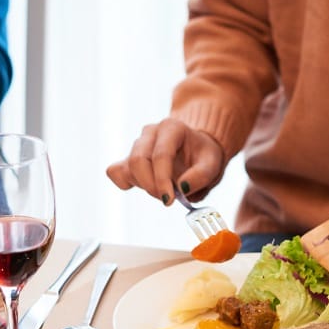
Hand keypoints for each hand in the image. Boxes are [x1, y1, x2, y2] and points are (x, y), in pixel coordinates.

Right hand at [106, 118, 225, 203]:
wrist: (196, 150)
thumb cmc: (203, 156)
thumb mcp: (213, 164)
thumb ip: (201, 176)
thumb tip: (182, 188)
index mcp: (172, 128)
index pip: (160, 154)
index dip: (162, 180)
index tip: (170, 200)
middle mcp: (151, 132)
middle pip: (138, 160)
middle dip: (151, 185)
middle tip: (168, 199)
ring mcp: (137, 143)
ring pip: (127, 168)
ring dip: (144, 186)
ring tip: (164, 189)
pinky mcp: (128, 157)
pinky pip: (115, 171)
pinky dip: (126, 183)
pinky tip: (144, 185)